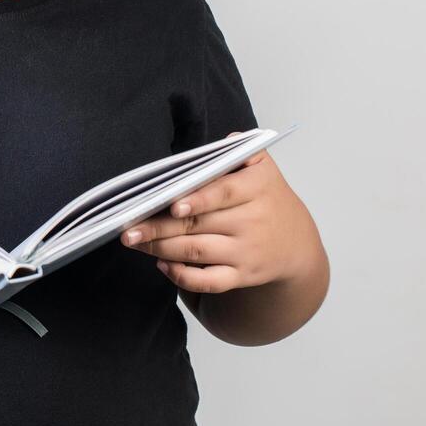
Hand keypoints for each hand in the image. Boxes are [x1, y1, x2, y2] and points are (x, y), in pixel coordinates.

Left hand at [119, 133, 317, 293]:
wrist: (296, 244)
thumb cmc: (266, 198)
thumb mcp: (260, 166)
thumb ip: (235, 150)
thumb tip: (217, 143)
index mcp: (258, 186)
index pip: (225, 192)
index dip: (198, 199)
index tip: (172, 204)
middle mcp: (254, 220)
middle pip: (199, 224)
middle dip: (159, 226)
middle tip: (128, 227)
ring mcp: (247, 251)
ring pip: (197, 251)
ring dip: (161, 248)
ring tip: (134, 241)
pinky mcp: (242, 276)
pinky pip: (210, 282)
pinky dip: (183, 277)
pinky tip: (162, 265)